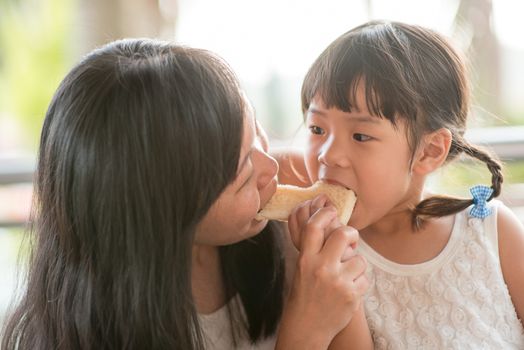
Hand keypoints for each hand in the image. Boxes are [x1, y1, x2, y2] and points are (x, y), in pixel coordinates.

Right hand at [276, 199, 368, 348]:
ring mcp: (338, 282)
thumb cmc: (305, 294)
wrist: (306, 327)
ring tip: (346, 276)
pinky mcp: (352, 295)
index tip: (331, 211)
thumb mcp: (302, 268)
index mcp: (305, 259)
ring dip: (356, 265)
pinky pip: (364, 278)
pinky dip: (359, 282)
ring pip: (359, 259)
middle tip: (350, 238)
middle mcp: (321, 268)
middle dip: (351, 233)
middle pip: (343, 234)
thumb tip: (336, 227)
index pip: (314, 226)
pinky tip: (348, 290)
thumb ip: (315, 249)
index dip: (324, 213)